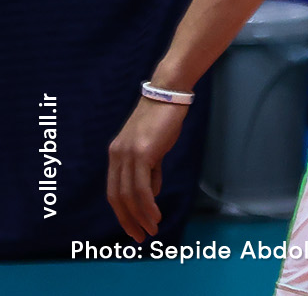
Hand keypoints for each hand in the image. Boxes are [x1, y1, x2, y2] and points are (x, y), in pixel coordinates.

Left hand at [107, 97, 188, 240]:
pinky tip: (155, 215)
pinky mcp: (143, 153)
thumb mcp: (154, 147)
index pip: (114, 191)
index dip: (123, 212)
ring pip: (130, 195)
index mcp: (117, 155)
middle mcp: (117, 156)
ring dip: (140, 216)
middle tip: (140, 237)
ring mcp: (128, 155)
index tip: (134, 227)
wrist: (169, 93)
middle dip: (128, 220)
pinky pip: (142, 186)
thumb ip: (151, 169)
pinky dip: (148, 204)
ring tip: (152, 230)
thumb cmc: (164, 119)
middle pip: (117, 197)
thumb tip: (152, 191)